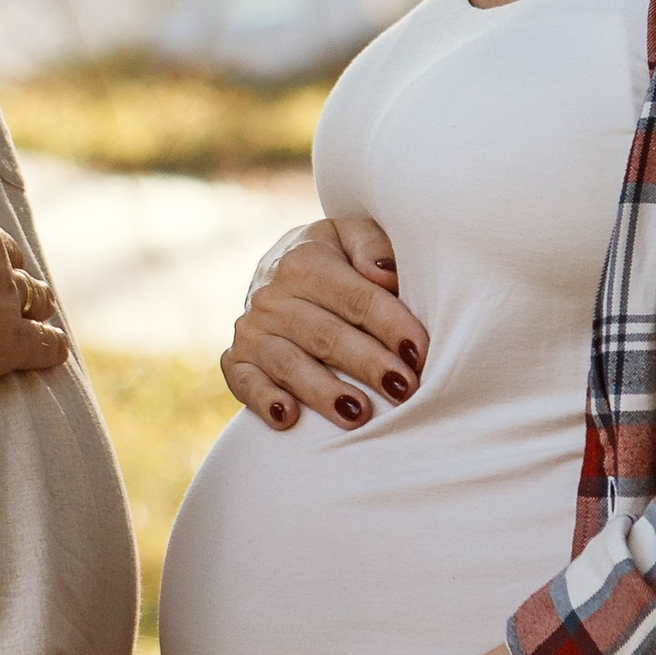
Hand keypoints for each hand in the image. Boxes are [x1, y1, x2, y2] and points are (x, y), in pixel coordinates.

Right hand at [222, 214, 426, 435]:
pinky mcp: (236, 361)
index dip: (391, 326)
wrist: (281, 269)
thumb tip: (385, 274)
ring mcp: (252, 331)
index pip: (355, 297)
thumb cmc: (337, 260)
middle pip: (325, 335)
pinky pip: (245, 383)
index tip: (418, 353)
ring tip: (358, 415)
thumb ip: (374, 247)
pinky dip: (264, 400)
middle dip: (367, 364)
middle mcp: (272, 295)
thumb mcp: (355, 236)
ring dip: (324, 392)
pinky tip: (287, 417)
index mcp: (305, 261)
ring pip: (290, 364)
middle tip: (403, 389)